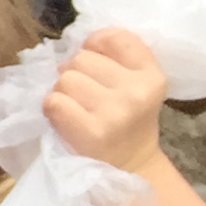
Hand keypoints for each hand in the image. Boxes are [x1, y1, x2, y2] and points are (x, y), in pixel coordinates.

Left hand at [48, 28, 170, 177]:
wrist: (129, 168)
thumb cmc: (126, 122)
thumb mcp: (137, 85)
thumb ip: (117, 58)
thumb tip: (83, 40)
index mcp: (152, 75)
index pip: (116, 38)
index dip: (96, 43)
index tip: (95, 59)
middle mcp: (137, 91)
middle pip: (81, 58)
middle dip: (75, 72)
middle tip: (84, 94)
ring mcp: (114, 112)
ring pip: (65, 78)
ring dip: (62, 92)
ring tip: (76, 108)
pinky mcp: (91, 131)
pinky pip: (53, 102)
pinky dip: (52, 109)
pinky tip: (66, 119)